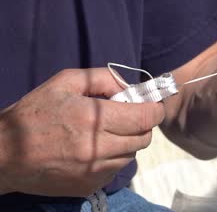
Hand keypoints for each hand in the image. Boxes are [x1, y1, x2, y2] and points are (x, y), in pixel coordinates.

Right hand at [0, 68, 163, 196]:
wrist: (5, 155)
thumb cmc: (35, 113)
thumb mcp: (65, 82)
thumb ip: (103, 78)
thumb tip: (130, 88)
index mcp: (93, 118)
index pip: (145, 117)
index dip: (155, 110)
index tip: (151, 105)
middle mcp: (98, 148)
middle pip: (144, 138)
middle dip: (142, 125)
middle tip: (127, 117)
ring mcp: (95, 170)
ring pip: (132, 155)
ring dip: (127, 142)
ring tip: (106, 133)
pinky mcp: (90, 186)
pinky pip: (115, 170)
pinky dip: (113, 159)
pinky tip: (94, 150)